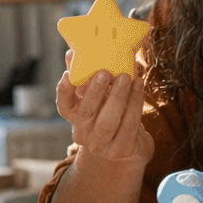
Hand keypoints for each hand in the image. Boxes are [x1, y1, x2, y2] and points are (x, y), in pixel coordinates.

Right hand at [55, 48, 152, 167]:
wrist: (130, 147)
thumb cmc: (111, 114)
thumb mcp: (98, 97)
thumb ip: (86, 76)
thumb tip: (73, 52)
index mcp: (75, 117)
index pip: (63, 105)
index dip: (64, 90)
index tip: (68, 74)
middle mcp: (83, 133)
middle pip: (86, 112)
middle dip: (95, 91)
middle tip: (104, 73)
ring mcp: (101, 145)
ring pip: (108, 121)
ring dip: (118, 97)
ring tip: (126, 77)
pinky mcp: (121, 150)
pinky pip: (129, 124)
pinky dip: (135, 103)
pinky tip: (139, 86)